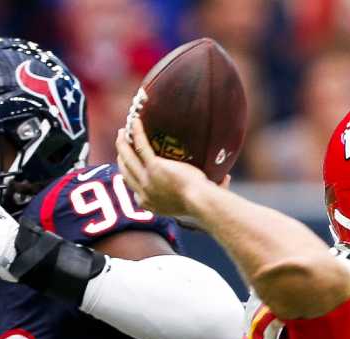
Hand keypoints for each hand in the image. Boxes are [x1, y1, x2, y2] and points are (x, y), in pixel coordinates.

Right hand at [116, 106, 216, 221]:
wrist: (200, 202)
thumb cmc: (205, 204)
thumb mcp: (202, 200)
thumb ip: (210, 189)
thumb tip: (227, 179)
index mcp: (151, 205)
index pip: (135, 192)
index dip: (131, 179)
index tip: (131, 169)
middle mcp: (144, 194)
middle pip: (126, 173)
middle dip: (123, 158)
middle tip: (122, 145)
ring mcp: (147, 180)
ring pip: (128, 159)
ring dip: (123, 144)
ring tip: (123, 132)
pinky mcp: (154, 167)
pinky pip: (141, 146)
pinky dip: (137, 133)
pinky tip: (136, 122)